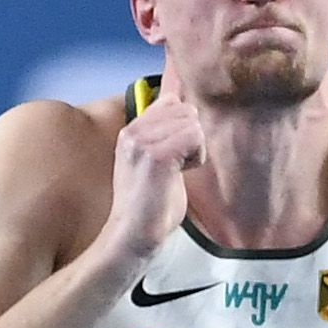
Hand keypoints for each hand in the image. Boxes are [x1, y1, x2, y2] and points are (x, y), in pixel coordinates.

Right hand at [103, 95, 201, 265]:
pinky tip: (179, 175)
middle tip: (173, 166)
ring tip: (174, 172)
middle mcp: (132, 132)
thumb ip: (166, 129)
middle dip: (190, 137)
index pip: (172, 102)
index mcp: (130, 131)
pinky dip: (196, 157)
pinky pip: (195, 137)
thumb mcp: (155, 156)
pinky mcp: (156, 155)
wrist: (134, 234)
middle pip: (186, 110)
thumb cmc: (150, 203)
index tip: (170, 156)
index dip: (182, 128)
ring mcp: (142, 142)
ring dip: (195, 148)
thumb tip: (181, 94)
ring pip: (193, 123)